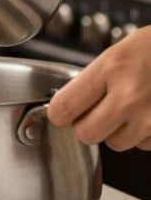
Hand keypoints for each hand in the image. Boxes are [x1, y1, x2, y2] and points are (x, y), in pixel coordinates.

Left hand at [48, 26, 150, 150]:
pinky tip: (148, 113)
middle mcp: (130, 97)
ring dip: (118, 131)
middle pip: (86, 134)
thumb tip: (65, 107)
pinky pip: (143, 145)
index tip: (60, 112)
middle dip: (87, 125)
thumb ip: (91, 81)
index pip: (64, 107)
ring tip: (130, 108)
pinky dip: (142, 134)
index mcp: (111, 70)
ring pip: (116, 144)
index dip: (58, 113)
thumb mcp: (116, 54)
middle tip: (95, 112)